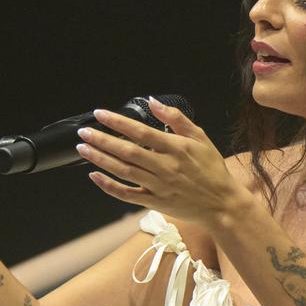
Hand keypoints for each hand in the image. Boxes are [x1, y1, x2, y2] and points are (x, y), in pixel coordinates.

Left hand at [78, 100, 246, 226]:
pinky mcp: (155, 202)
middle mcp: (165, 167)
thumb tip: (153, 102)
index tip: (100, 114)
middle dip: (102, 140)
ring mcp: (158, 186)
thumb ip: (176, 119)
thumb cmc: (212, 169)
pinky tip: (95, 176)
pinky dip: (109, 186)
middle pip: (127, 151)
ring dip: (101, 159)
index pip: (140, 132)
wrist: (222, 204)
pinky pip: (127, 194)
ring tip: (83, 149)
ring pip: (123, 171)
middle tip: (84, 132)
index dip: (117, 122)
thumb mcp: (200, 138)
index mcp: (176, 148)